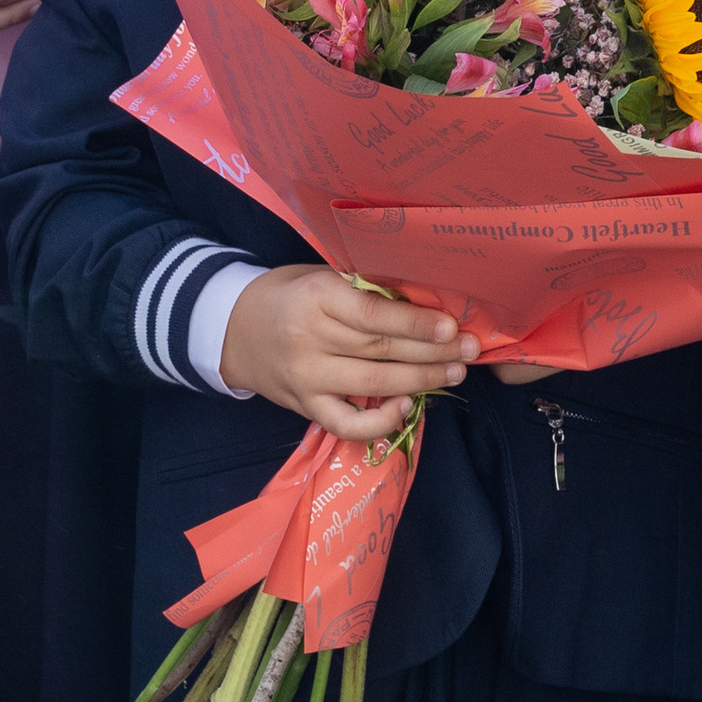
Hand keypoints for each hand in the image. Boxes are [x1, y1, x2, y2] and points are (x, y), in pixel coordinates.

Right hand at [219, 266, 465, 442]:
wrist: (234, 329)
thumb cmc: (288, 295)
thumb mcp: (321, 277)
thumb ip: (363, 292)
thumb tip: (424, 307)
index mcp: (315, 297)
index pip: (373, 315)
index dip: (416, 324)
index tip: (451, 327)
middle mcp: (309, 338)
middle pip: (381, 350)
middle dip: (432, 353)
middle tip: (467, 352)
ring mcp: (306, 376)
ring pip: (373, 384)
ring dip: (420, 381)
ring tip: (452, 374)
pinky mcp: (304, 405)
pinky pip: (346, 424)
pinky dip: (379, 422)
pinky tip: (405, 408)